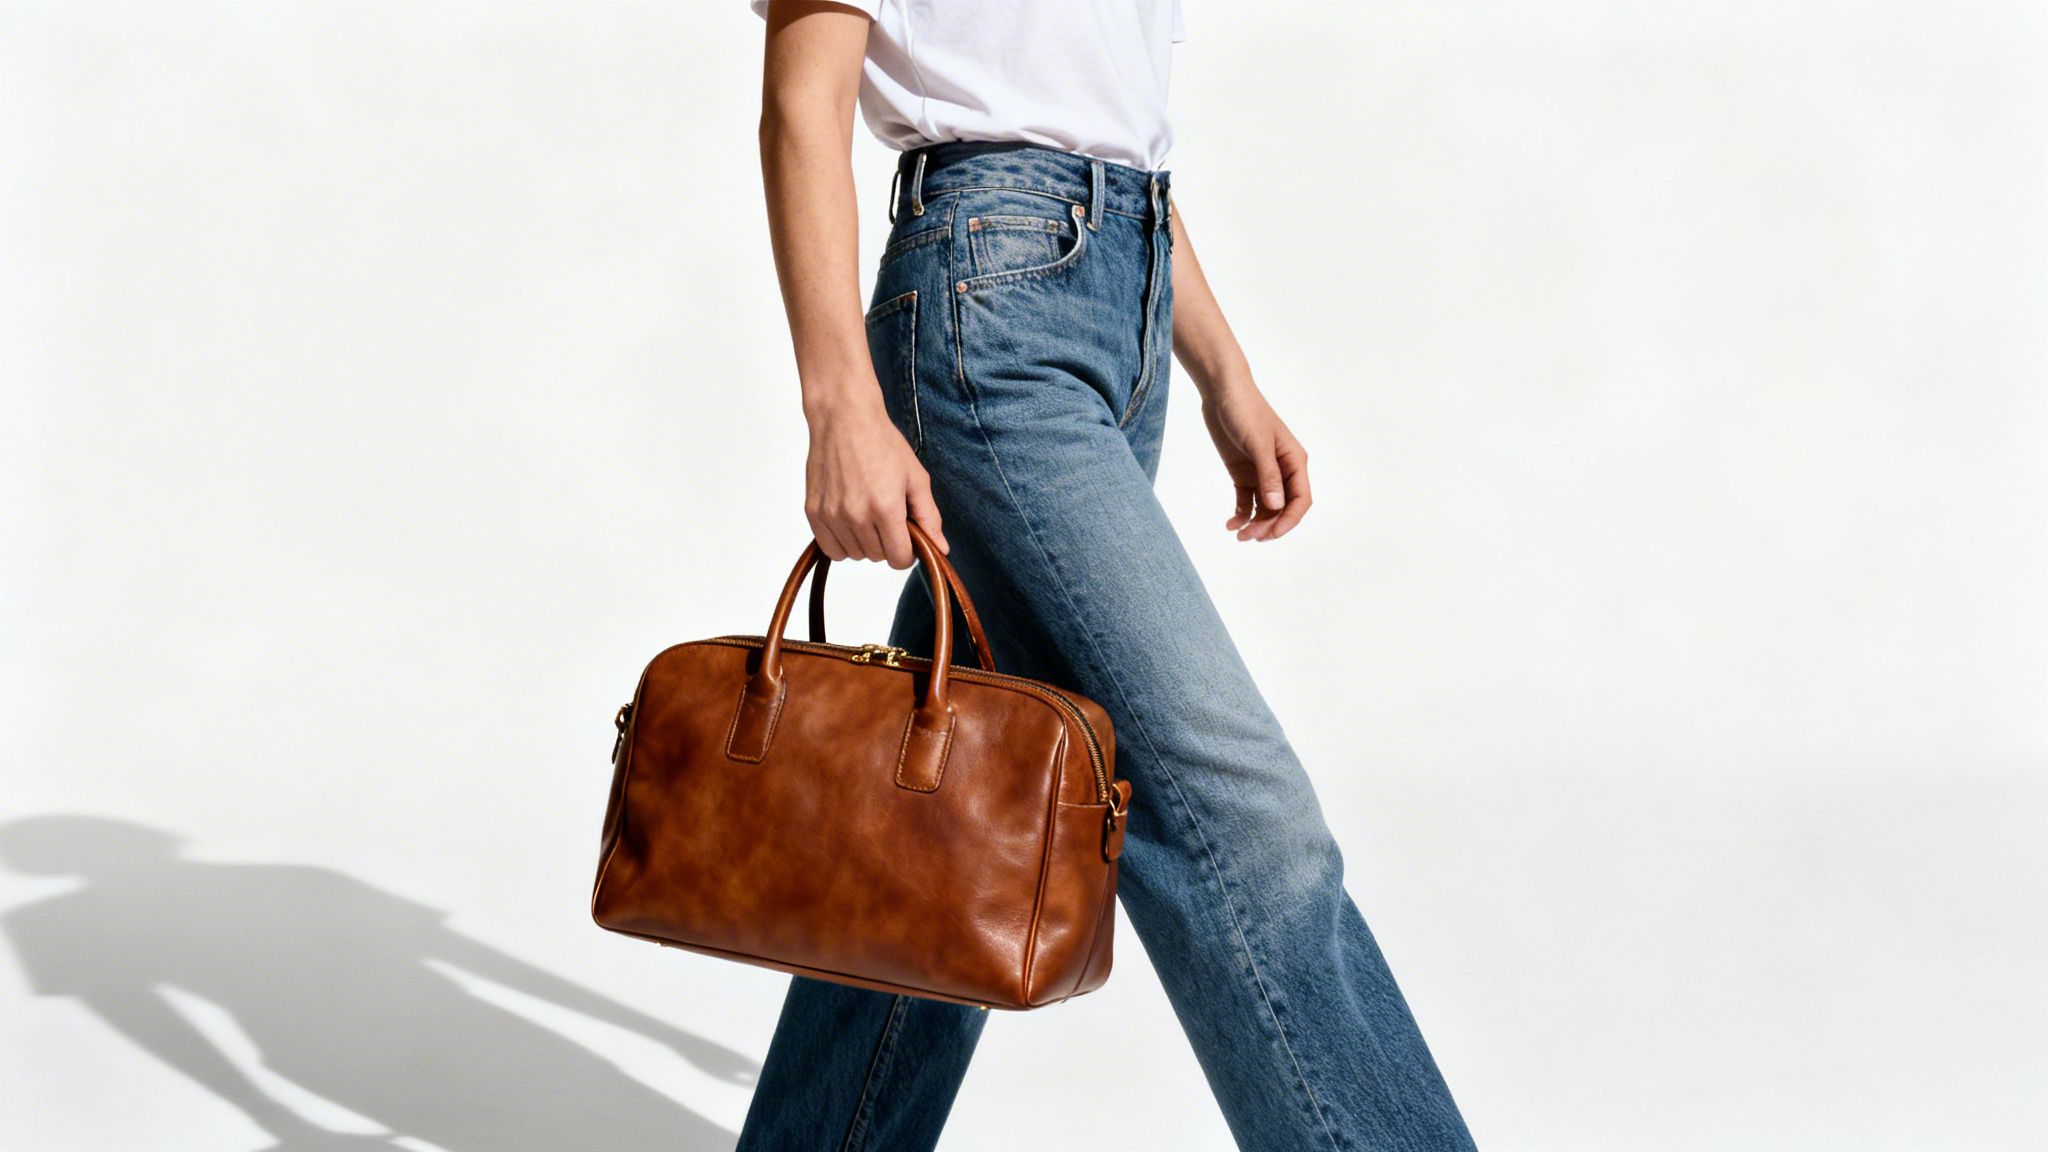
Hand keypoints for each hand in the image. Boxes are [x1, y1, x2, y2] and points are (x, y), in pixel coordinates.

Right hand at [804, 395, 949, 566]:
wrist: (844, 418)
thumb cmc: (882, 442)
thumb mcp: (915, 478)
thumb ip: (929, 517)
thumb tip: (941, 550)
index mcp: (886, 508)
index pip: (899, 559)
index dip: (908, 552)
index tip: (906, 536)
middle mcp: (856, 515)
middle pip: (878, 557)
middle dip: (887, 543)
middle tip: (887, 516)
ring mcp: (832, 515)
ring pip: (855, 555)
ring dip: (865, 543)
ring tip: (867, 513)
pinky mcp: (813, 512)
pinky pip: (830, 549)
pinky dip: (842, 542)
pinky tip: (850, 521)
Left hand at [1200, 380, 1311, 541]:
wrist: (1222, 392)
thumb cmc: (1246, 411)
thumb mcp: (1258, 443)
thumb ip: (1268, 476)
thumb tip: (1276, 506)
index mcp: (1294, 462)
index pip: (1300, 500)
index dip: (1289, 520)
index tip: (1271, 533)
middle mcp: (1282, 471)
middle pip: (1283, 508)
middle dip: (1269, 525)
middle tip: (1249, 537)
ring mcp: (1262, 473)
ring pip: (1265, 508)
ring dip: (1255, 524)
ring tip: (1239, 535)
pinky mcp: (1244, 474)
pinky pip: (1247, 501)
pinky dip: (1241, 515)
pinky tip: (1231, 524)